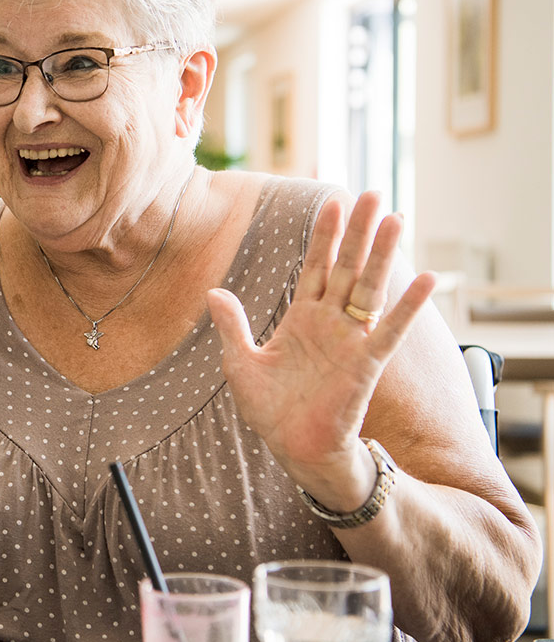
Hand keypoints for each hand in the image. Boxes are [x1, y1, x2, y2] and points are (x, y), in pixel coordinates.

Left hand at [206, 191, 435, 506]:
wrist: (293, 448)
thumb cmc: (270, 409)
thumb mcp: (240, 363)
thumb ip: (233, 326)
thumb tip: (214, 291)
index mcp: (301, 318)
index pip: (314, 265)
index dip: (324, 235)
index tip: (333, 201)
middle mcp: (330, 322)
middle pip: (346, 266)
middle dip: (359, 231)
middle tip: (374, 193)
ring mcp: (351, 340)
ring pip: (369, 287)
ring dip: (382, 255)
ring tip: (397, 219)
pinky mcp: (366, 363)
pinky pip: (391, 330)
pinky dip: (409, 306)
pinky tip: (427, 280)